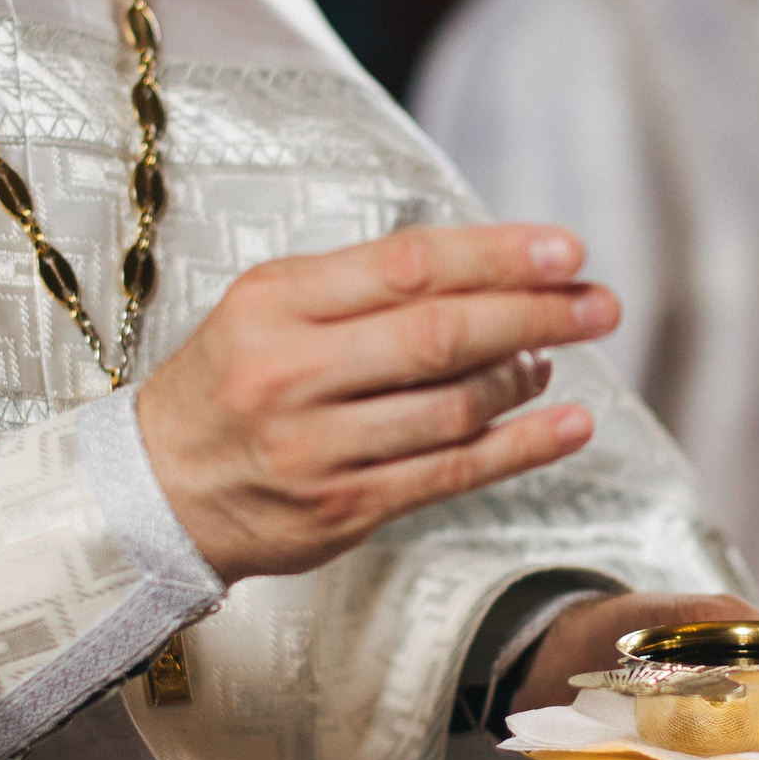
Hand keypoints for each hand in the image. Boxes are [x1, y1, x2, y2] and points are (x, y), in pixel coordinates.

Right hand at [137, 225, 615, 583]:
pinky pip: (450, 474)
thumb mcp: (272, 306)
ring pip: (453, 408)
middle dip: (538, 314)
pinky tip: (568, 425)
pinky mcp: (341, 510)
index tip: (567, 249)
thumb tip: (495, 271)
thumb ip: (366, 285)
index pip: (409, 265)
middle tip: (601, 303)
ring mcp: (317, 448)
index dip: (498, 255)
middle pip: (441, 335)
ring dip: (524, 380)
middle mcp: (293, 373)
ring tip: (552, 358)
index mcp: (276, 302)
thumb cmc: (233, 383)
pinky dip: (521, 448)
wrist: (157, 490)